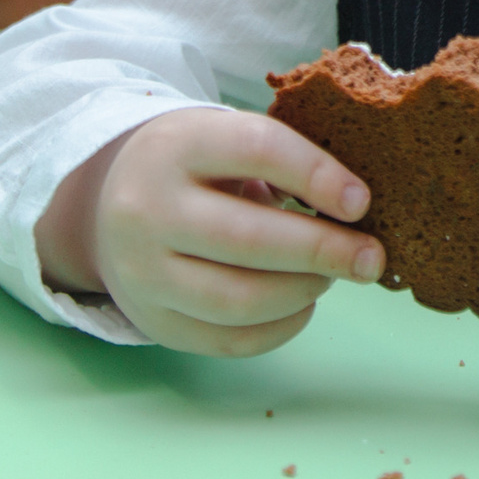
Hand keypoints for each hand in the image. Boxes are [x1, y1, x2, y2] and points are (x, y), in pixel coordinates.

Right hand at [36, 108, 382, 355]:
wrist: (107, 203)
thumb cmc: (194, 166)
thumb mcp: (223, 138)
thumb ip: (282, 160)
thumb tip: (356, 208)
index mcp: (177, 145)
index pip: (257, 150)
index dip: (317, 175)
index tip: (361, 203)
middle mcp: (148, 209)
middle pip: (249, 239)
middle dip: (323, 252)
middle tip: (371, 258)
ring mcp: (143, 272)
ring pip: (238, 299)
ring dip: (302, 291)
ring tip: (330, 275)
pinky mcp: (151, 320)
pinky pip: (227, 340)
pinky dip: (280, 328)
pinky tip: (302, 304)